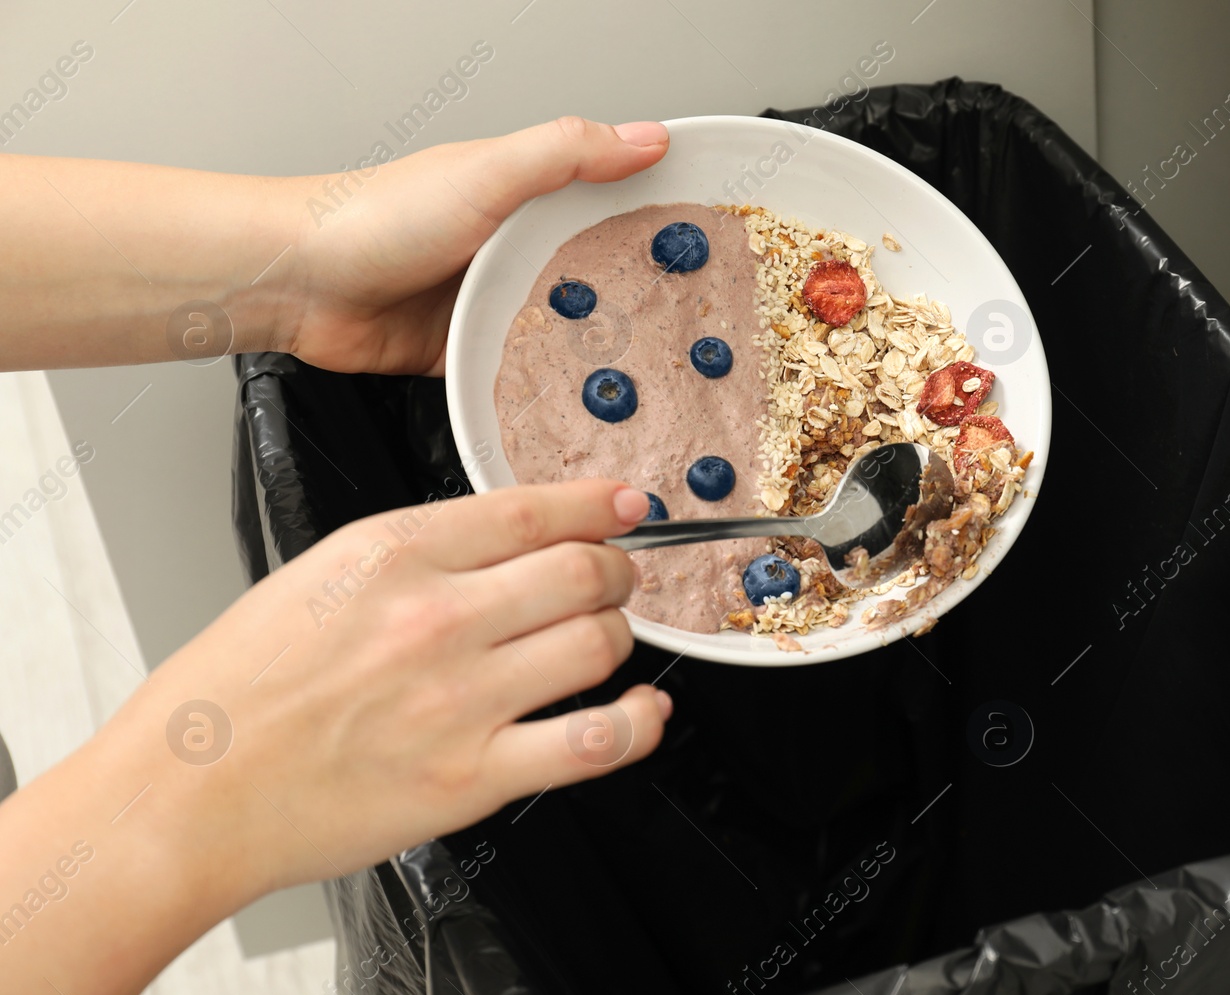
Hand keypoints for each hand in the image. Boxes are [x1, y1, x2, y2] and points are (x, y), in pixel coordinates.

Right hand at [93, 479, 666, 898]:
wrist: (185, 795)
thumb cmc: (233, 693)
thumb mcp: (315, 576)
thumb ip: (414, 555)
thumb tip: (506, 541)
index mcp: (390, 555)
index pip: (530, 509)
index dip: (597, 505)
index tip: (624, 507)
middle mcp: (435, 618)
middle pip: (582, 571)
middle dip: (615, 571)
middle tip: (614, 579)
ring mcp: (460, 700)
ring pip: (599, 643)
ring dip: (619, 637)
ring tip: (606, 641)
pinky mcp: (473, 777)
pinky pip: (596, 741)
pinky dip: (640, 721)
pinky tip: (645, 710)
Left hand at [280, 116, 668, 376]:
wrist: (295, 285)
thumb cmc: (370, 217)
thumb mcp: (485, 173)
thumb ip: (566, 154)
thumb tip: (645, 138)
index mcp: (525, 194)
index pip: (610, 195)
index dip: (660, 211)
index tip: (713, 236)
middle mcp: (513, 247)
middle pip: (598, 271)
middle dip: (644, 295)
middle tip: (700, 322)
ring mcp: (493, 302)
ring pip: (567, 328)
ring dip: (598, 348)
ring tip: (653, 373)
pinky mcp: (470, 353)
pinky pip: (525, 374)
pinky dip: (550, 387)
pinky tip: (583, 401)